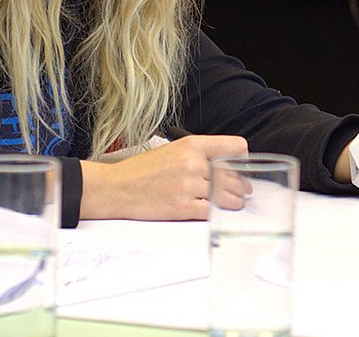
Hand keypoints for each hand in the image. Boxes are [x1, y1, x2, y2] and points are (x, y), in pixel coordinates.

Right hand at [79, 135, 247, 220]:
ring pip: (227, 195)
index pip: (235, 147)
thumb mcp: (172, 150)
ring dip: (234, 202)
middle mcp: (193, 162)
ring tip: (234, 203)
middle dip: (241, 186)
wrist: (116, 188)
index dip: (243, 159)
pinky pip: (212, 211)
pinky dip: (219, 213)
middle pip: (234, 175)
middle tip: (243, 191)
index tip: (242, 168)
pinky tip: (218, 212)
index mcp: (192, 145)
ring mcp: (188, 185)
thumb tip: (226, 167)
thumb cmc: (142, 171)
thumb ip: (199, 155)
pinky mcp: (182, 207)